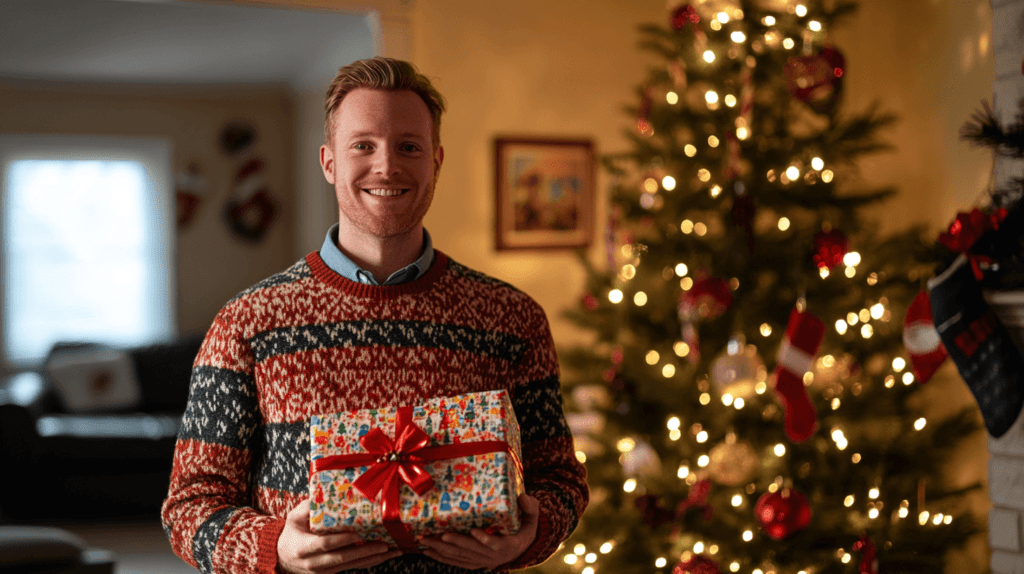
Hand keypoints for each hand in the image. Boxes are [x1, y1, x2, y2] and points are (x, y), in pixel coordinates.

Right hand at [277, 497, 401, 573]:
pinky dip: (370, 561)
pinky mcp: (333, 573)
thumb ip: (307, 507)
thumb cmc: (292, 533)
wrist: (283, 558)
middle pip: (342, 558)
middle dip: (365, 552)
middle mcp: (314, 563)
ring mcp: (324, 571)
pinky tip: (385, 555)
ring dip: (373, 558)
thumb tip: (323, 491)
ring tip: (393, 550)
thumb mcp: (293, 518)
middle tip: (384, 544)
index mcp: (303, 548)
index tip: (357, 533)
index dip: (341, 540)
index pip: (325, 544)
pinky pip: (353, 567)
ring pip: (351, 565)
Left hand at [418, 494, 539, 570]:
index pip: (496, 544)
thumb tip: (523, 497)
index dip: (485, 540)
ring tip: (425, 542)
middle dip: (452, 543)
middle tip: (436, 535)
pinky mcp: (475, 563)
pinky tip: (428, 551)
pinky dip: (442, 558)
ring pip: (460, 557)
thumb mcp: (532, 517)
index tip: (474, 531)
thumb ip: (530, 507)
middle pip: (471, 551)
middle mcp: (494, 557)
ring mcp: (483, 561)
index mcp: (509, 545)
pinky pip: (456, 562)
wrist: (522, 548)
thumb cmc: (525, 528)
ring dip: (442, 550)